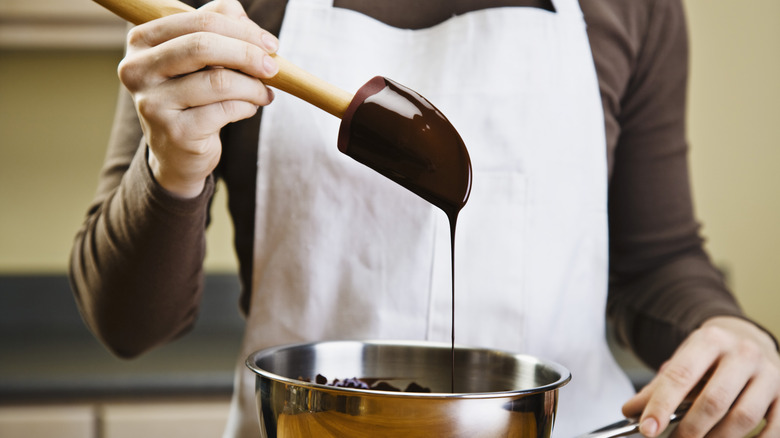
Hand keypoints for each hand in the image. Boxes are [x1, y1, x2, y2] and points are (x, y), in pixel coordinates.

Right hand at [118, 0, 278, 196]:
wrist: (177, 151)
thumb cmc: (192, 94)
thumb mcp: (199, 55)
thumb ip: (217, 25)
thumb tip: (243, 17)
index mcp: (142, 40)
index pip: (200, 22)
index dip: (242, 30)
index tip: (270, 44)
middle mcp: (138, 70)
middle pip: (203, 46)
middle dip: (248, 54)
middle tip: (273, 67)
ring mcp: (153, 103)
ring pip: (219, 81)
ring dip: (253, 87)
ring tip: (264, 93)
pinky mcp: (176, 132)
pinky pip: (225, 110)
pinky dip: (247, 107)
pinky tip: (249, 108)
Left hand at [623, 316, 779, 436]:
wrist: (747, 339)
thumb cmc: (710, 356)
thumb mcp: (682, 360)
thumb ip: (657, 386)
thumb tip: (631, 411)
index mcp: (710, 340)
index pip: (681, 376)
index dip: (661, 405)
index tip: (647, 428)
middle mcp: (743, 354)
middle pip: (714, 401)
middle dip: (691, 429)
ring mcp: (768, 374)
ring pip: (743, 418)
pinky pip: (773, 429)